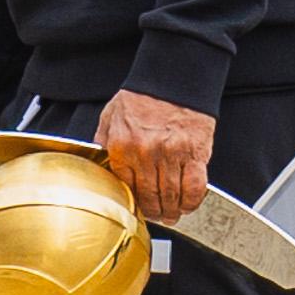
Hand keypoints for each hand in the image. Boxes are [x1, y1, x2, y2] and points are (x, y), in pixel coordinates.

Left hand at [98, 88, 215, 224]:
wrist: (172, 78)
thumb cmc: (142, 96)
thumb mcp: (110, 116)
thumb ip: (103, 143)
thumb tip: (99, 164)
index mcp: (122, 146)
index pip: (126, 188)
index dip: (134, 203)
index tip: (138, 209)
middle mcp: (146, 153)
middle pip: (150, 197)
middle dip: (154, 212)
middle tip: (158, 216)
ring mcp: (172, 155)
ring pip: (171, 196)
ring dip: (172, 210)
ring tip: (172, 214)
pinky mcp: (195, 153)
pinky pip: (194, 187)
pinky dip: (192, 201)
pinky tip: (188, 204)